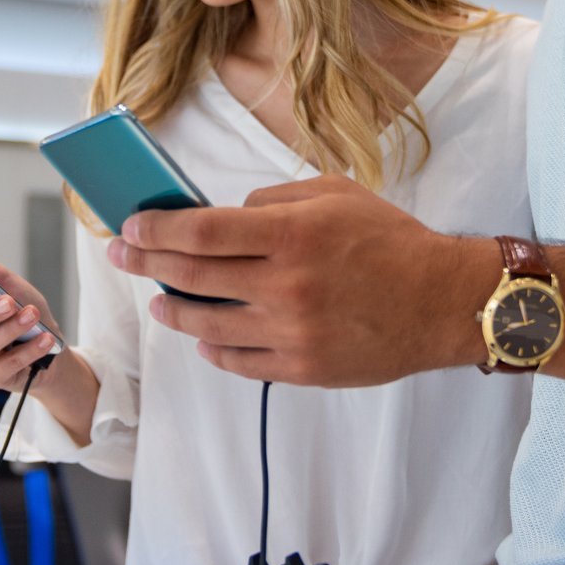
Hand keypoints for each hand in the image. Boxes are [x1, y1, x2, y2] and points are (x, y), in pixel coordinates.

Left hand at [108, 174, 503, 386]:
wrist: (442, 301)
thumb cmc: (390, 240)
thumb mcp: (333, 194)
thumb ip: (272, 203)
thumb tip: (222, 219)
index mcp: (292, 235)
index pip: (201, 232)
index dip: (156, 229)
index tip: (131, 226)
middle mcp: (286, 286)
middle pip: (192, 276)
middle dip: (146, 263)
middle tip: (122, 254)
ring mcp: (291, 333)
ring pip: (206, 325)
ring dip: (172, 310)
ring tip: (158, 300)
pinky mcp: (302, 369)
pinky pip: (238, 361)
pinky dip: (212, 347)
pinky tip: (204, 336)